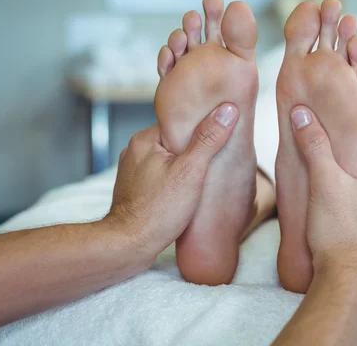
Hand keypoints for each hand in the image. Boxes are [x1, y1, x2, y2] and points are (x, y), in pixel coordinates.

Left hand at [105, 103, 238, 263]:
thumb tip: (227, 111)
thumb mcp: (191, 171)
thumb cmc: (158, 211)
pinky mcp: (135, 189)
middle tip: (214, 160)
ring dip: (182, 167)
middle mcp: (134, 151)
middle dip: (192, 150)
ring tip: (201, 178)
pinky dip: (172, 181)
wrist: (129, 246)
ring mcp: (133, 171)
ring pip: (167, 160)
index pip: (179, 122)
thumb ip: (208, 140)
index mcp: (145, 139)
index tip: (218, 136)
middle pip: (173, 140)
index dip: (200, 129)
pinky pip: (159, 176)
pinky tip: (184, 192)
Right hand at [290, 106, 356, 278]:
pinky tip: (327, 215)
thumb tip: (302, 114)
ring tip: (319, 194)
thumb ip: (314, 145)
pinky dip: (345, 209)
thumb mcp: (324, 181)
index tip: (320, 148)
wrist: (343, 282)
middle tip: (316, 172)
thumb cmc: (338, 232)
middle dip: (339, 170)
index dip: (340, 145)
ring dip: (341, 190)